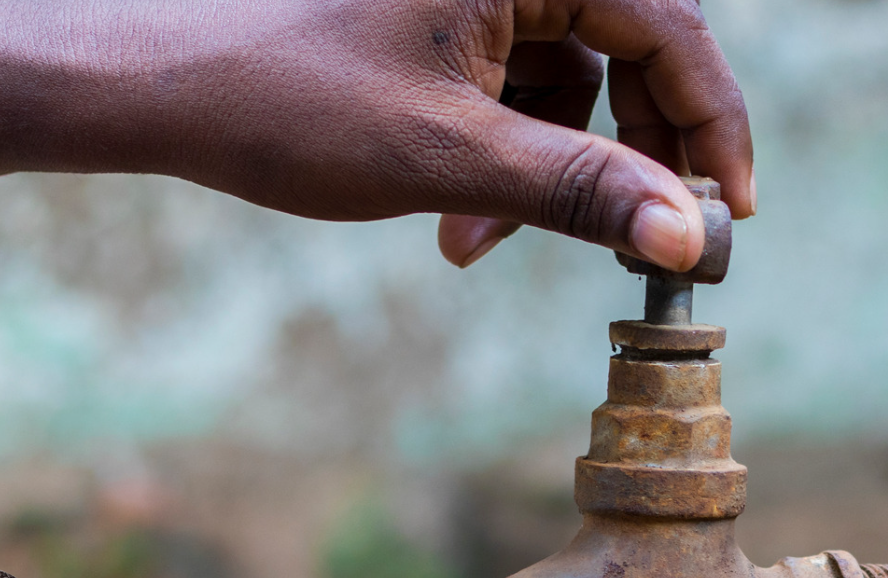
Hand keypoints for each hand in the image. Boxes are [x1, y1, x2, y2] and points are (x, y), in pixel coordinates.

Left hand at [0, 0, 754, 264]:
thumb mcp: (450, 160)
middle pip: (633, 48)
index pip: (670, 27)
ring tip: (479, 246)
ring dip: (553, 174)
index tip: (730, 213)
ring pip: (574, 79)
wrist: (157, 87)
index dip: (710, 127)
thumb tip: (690, 237)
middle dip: (628, 157)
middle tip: (638, 243)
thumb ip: (584, 193)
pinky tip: (454, 222)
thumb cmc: (288, 102)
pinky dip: (505, 158)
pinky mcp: (442, 19)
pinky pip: (518, 85)